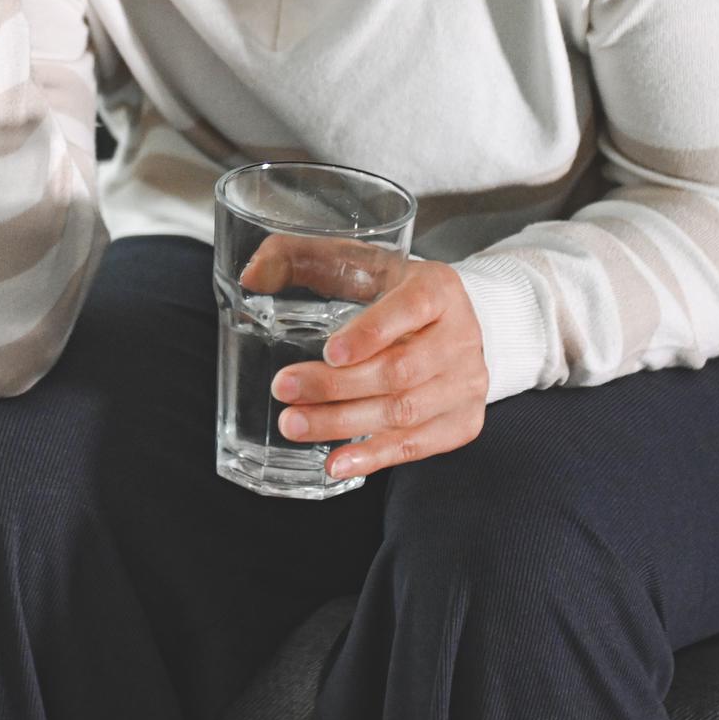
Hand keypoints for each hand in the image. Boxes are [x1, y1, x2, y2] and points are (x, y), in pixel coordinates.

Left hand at [250, 237, 490, 478]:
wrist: (449, 326)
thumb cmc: (391, 292)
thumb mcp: (354, 263)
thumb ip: (300, 257)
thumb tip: (253, 275)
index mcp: (437, 289)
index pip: (411, 308)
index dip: (371, 333)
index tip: (329, 352)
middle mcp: (461, 336)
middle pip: (400, 369)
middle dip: (336, 385)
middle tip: (284, 389)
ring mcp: (466, 383)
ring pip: (405, 411)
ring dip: (344, 423)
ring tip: (295, 424)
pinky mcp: (463, 421)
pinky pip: (418, 445)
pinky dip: (374, 457)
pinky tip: (336, 462)